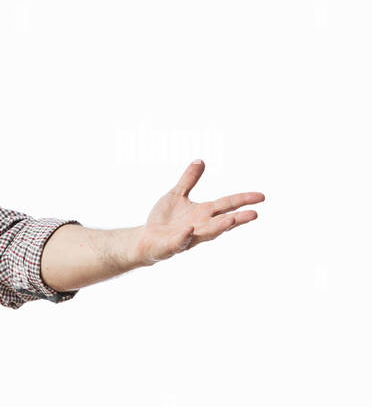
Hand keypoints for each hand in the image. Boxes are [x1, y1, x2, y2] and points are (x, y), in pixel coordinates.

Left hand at [133, 160, 263, 264]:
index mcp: (204, 212)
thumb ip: (189, 180)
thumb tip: (200, 160)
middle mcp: (201, 225)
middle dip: (238, 218)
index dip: (243, 199)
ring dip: (218, 228)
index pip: (227, 204)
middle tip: (254, 214)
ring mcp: (189, 237)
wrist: (146, 238)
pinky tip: (189, 230)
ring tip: (230, 221)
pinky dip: (184, 236)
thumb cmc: (164, 219)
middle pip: (223, 221)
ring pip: (207, 233)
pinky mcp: (173, 245)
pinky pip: (180, 241)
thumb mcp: (177, 195)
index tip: (261, 196)